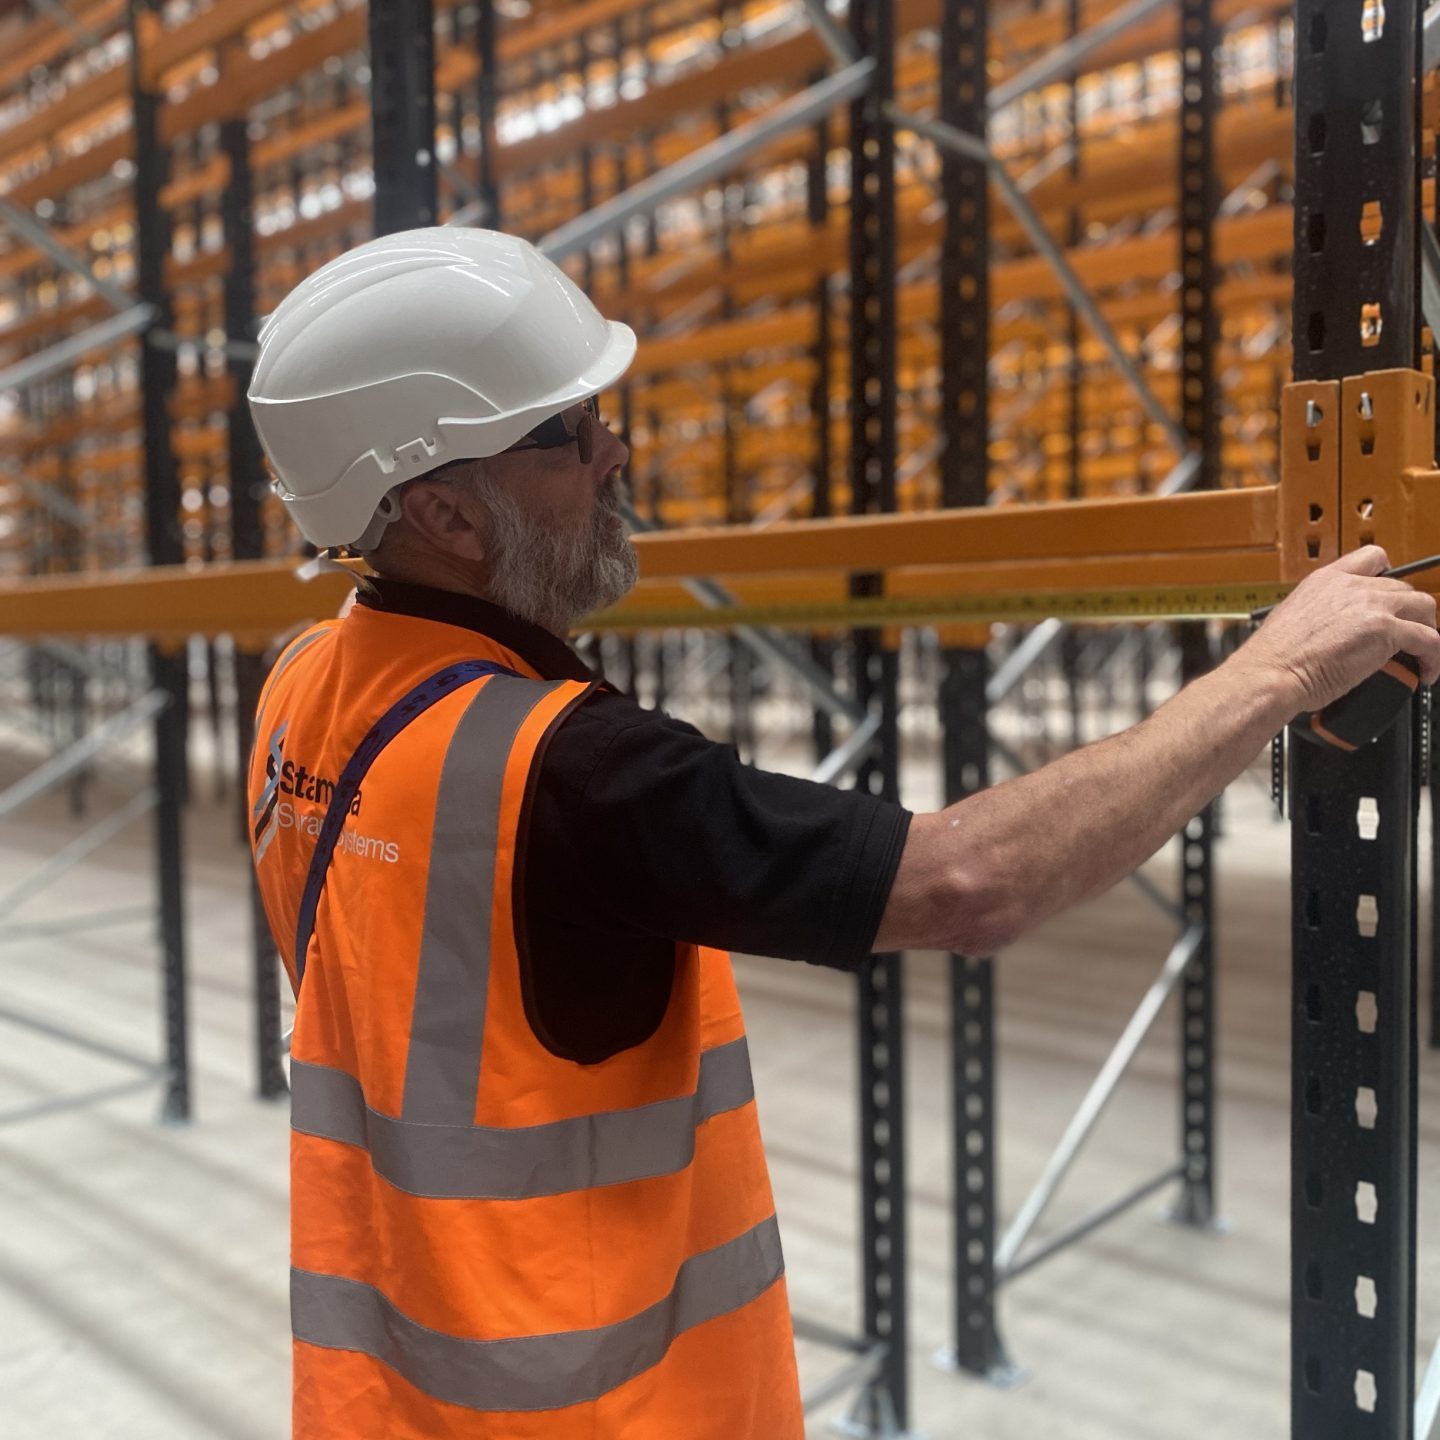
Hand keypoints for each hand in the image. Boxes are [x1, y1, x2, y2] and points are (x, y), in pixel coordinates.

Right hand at [1235, 546, 1439, 713]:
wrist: (1271, 672)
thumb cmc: (1274, 657)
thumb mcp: (1292, 618)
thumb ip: (1318, 614)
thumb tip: (1331, 630)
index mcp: (1325, 580)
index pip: (1373, 558)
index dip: (1388, 575)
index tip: (1389, 594)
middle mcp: (1351, 586)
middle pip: (1403, 587)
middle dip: (1409, 611)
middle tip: (1406, 633)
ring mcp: (1371, 606)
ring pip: (1423, 606)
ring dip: (1427, 628)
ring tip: (1422, 651)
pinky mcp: (1386, 631)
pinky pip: (1429, 639)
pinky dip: (1433, 657)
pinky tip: (1427, 670)